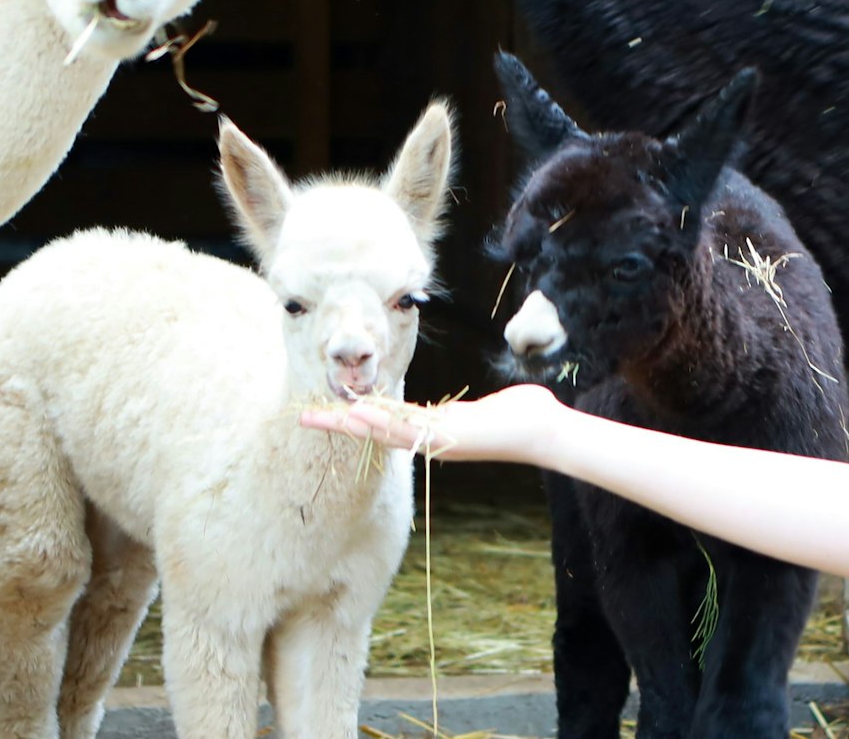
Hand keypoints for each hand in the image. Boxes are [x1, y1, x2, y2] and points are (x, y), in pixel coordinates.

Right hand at [298, 384, 566, 465]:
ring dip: (353, 424)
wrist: (546, 430)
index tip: (328, 411)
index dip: (357, 418)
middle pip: (375, 431)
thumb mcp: (484, 411)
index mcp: (435, 432)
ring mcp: (437, 442)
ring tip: (322, 417)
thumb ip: (468, 410)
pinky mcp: (447, 439)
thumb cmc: (522, 415)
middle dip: (339, 425)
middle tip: (303, 418)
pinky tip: (360, 417)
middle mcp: (430, 440)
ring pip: (385, 433)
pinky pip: (408, 431)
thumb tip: (469, 407)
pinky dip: (382, 423)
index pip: (387, 424)